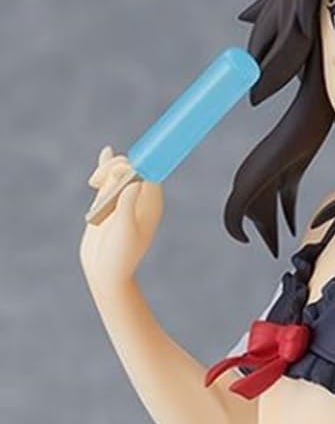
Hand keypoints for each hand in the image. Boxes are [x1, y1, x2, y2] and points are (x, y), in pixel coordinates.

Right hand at [79, 146, 162, 295]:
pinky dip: (105, 167)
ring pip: (119, 171)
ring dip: (105, 170)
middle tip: (97, 180)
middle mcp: (141, 199)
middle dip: (115, 167)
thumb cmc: (120, 255)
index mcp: (151, 205)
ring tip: (93, 182)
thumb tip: (133, 181)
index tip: (125, 164)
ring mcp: (124, 199)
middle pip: (133, 168)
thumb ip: (128, 206)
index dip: (137, 163)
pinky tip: (105, 152)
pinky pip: (109, 179)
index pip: (149, 173)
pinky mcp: (109, 201)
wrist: (105, 271)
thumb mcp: (125, 231)